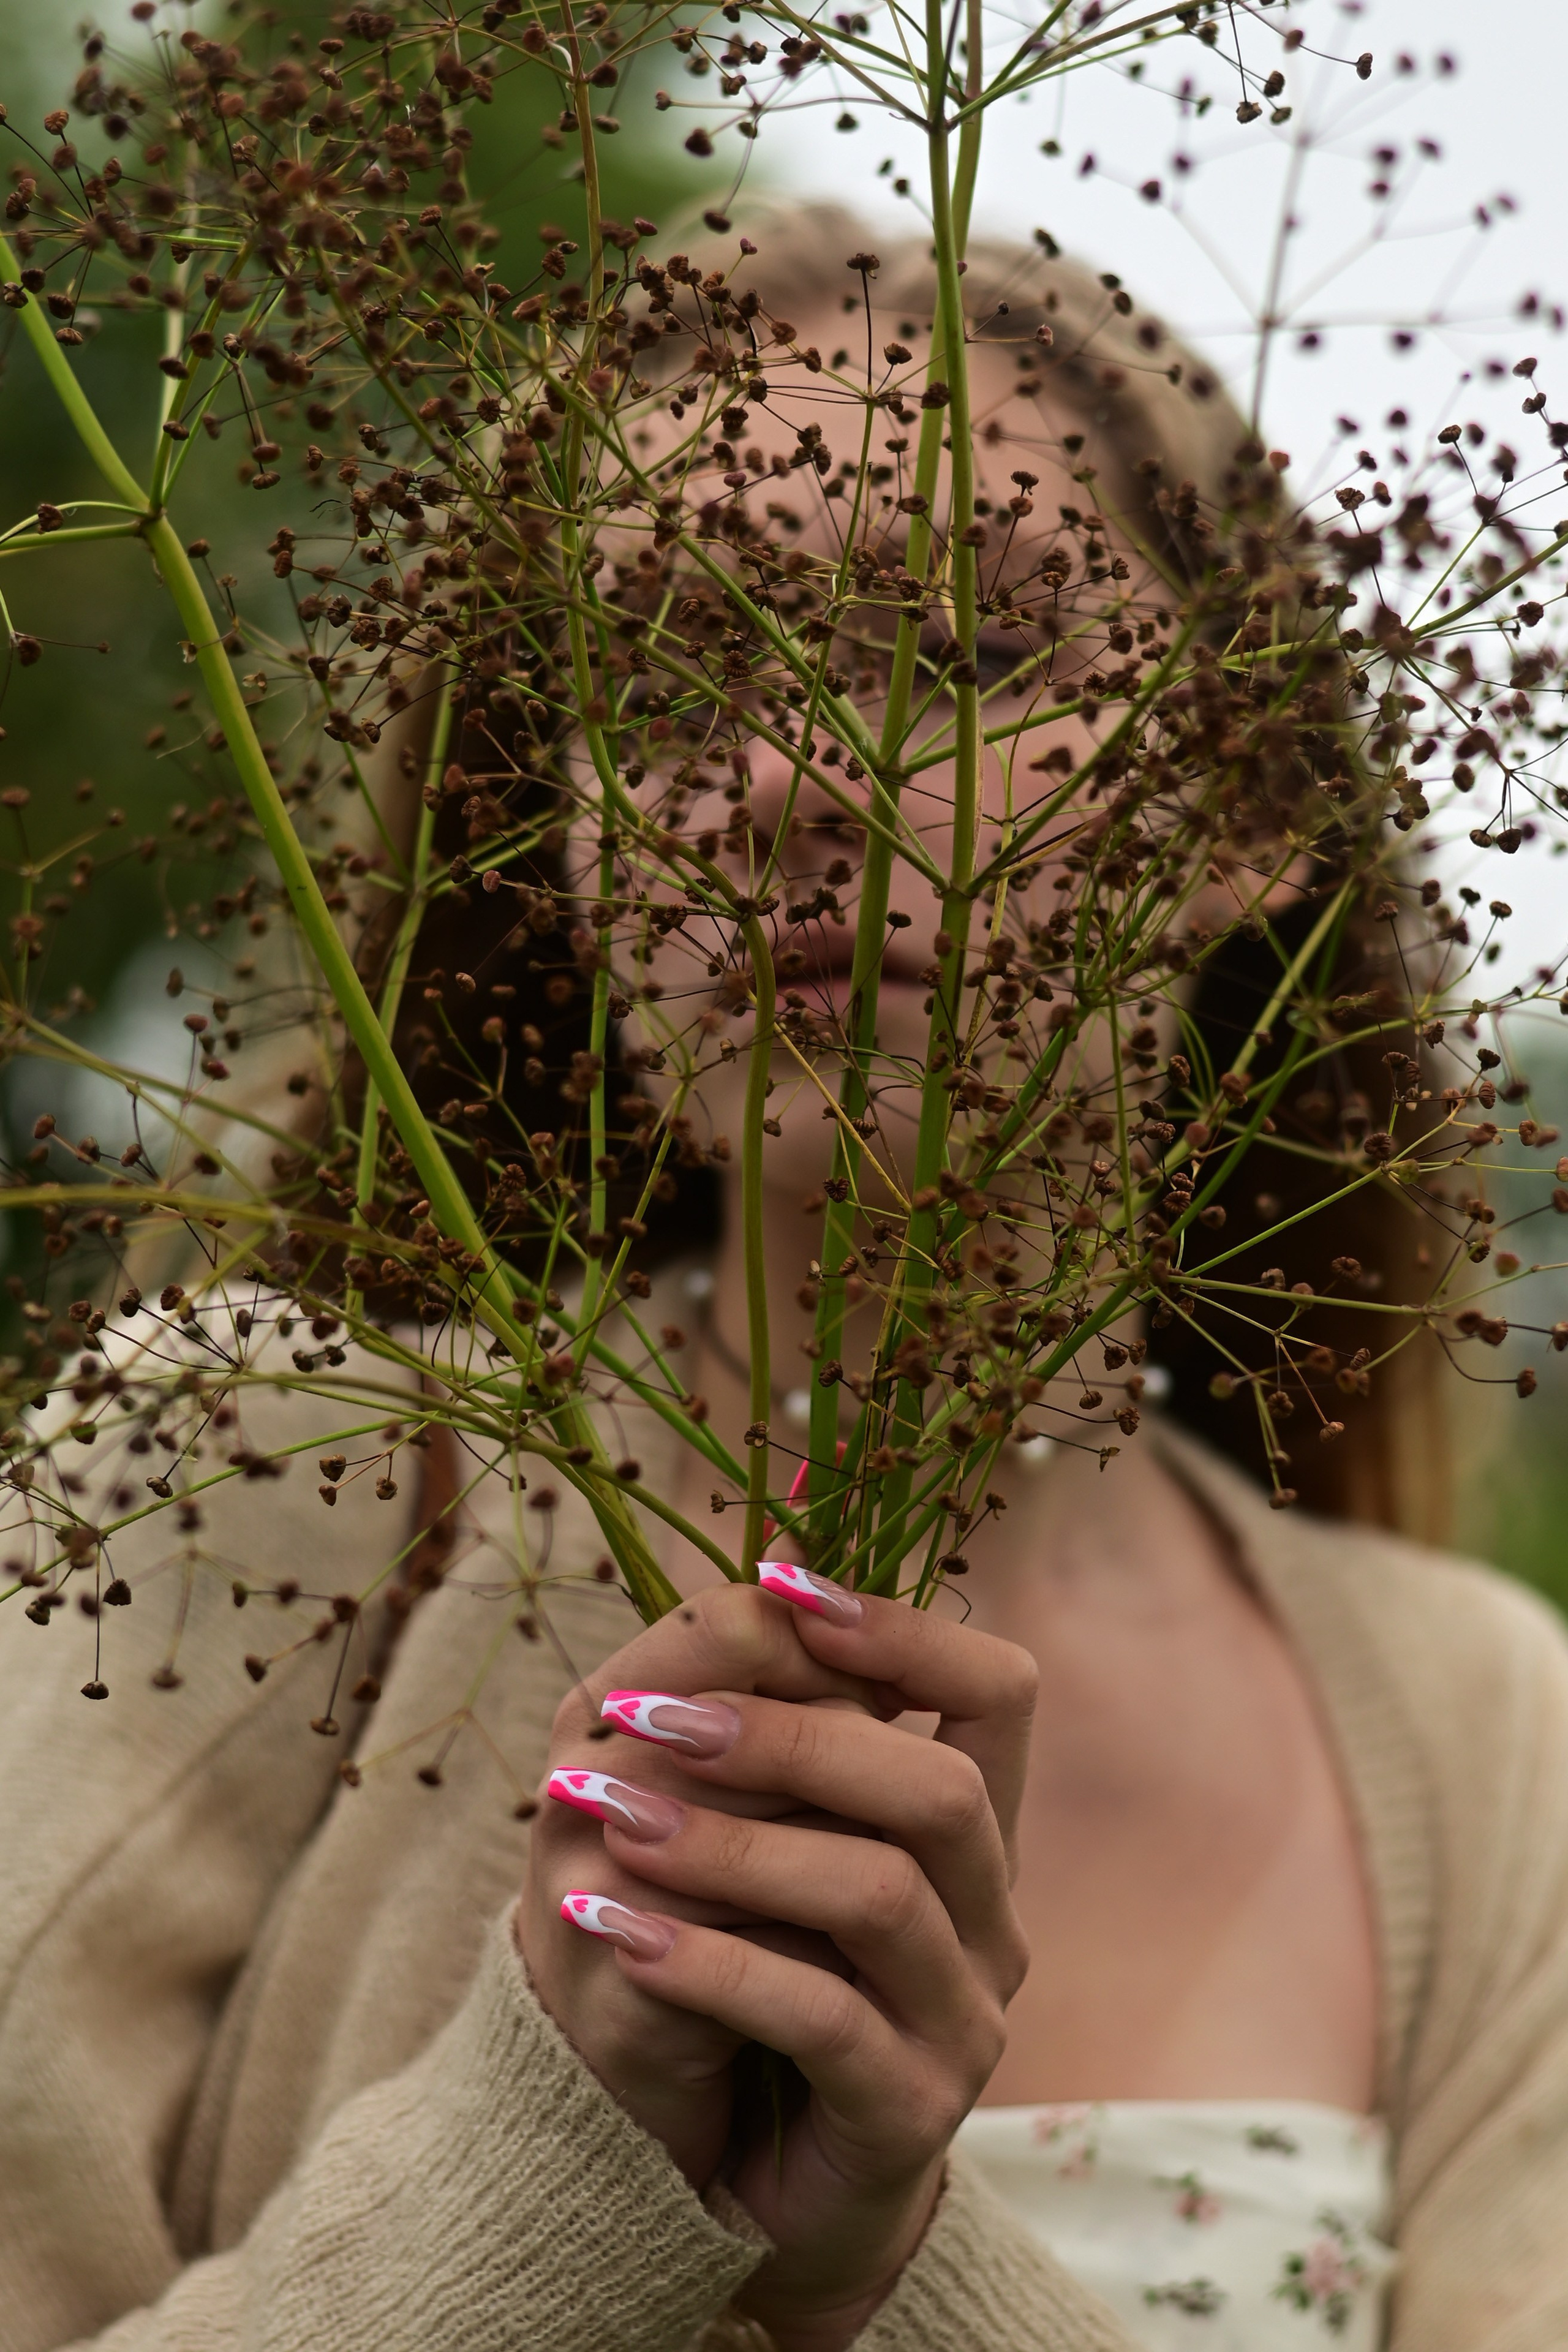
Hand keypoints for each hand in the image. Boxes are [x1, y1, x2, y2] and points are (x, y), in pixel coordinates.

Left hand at [529, 1570, 1035, 2351]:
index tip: (783, 1587)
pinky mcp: (909, 2112)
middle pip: (938, 1789)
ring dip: (734, 1845)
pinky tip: (622, 1933)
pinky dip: (714, 1963)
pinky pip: (824, 2016)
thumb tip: (751, 1580)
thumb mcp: (738, 1836)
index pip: (997, 1695)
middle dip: (788, 1737)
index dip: (907, 1632)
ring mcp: (961, 2017)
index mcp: (961, 1829)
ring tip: (611, 1823)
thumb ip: (757, 1727)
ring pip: (880, 1892)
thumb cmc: (737, 1976)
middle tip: (648, 1721)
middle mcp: (987, 1913)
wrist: (733, 2172)